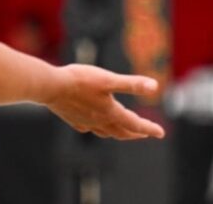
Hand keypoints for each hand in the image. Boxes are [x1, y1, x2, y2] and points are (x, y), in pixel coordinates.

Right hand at [44, 64, 164, 139]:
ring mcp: (86, 122)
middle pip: (122, 132)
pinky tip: (95, 125)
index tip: (161, 133)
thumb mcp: (109, 79)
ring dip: (119, 133)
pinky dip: (99, 129)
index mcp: (111, 111)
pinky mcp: (74, 119)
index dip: (149, 128)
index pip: (135, 124)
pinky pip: (90, 128)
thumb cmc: (80, 80)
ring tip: (125, 131)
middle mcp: (100, 121)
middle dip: (136, 133)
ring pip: (107, 132)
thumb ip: (132, 84)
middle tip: (146, 133)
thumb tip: (155, 86)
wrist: (51, 86)